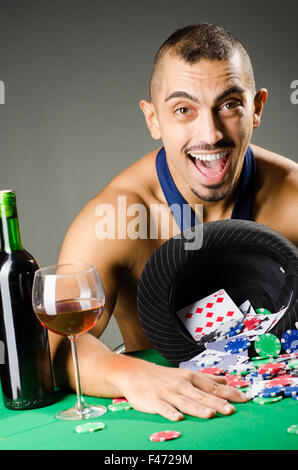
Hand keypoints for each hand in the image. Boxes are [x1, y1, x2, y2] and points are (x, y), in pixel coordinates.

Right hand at [114, 357, 248, 420]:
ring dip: (197, 408)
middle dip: (216, 403)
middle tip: (231, 410)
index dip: (229, 394)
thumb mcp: (187, 374)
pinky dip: (170, 412)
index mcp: (191, 378)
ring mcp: (168, 393)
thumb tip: (226, 381)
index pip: (213, 387)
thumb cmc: (164, 376)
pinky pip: (163, 408)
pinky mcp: (154, 401)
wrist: (135, 373)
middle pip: (202, 396)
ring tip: (210, 415)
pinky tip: (177, 418)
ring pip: (185, 402)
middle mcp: (182, 385)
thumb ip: (207, 379)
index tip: (244, 399)